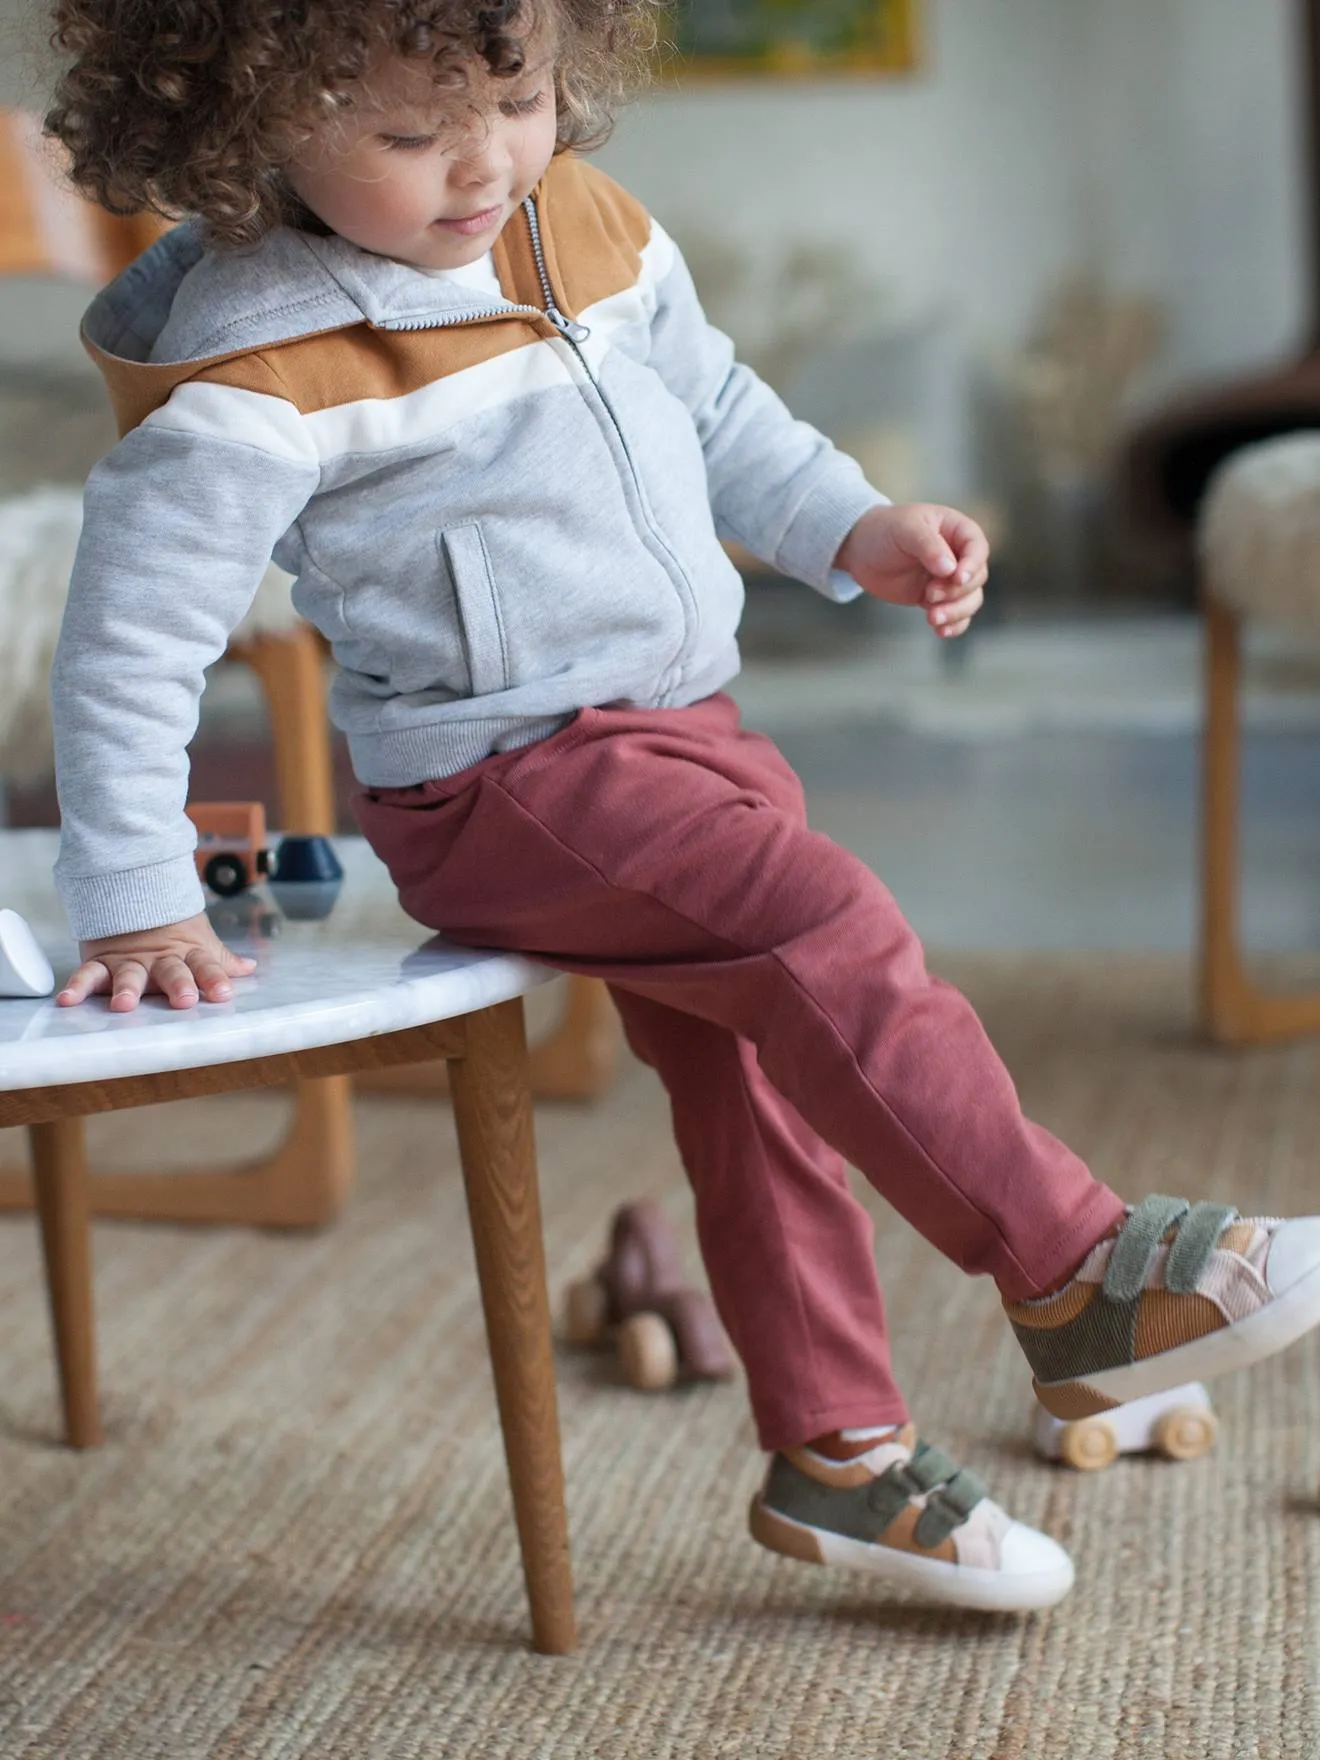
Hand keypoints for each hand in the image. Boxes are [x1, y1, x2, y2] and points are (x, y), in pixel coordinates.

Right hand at [57, 912, 256, 1011]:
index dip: (215, 978)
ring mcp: (129, 961)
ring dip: (127, 989)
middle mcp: (159, 960)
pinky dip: (77, 987)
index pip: (206, 965)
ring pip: (129, 975)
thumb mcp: (199, 941)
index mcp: (186, 954)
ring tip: (124, 1004)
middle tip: (184, 998)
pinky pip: (88, 974)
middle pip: (171, 971)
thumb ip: (220, 960)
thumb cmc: (171, 926)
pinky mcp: (101, 961)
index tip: (224, 993)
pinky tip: (68, 1000)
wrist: (131, 893)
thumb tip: (249, 968)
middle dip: (178, 985)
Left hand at [835, 503, 989, 638]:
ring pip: (970, 600)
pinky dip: (952, 625)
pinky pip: (956, 616)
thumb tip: (949, 569)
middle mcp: (958, 555)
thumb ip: (928, 546)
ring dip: (955, 613)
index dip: (972, 565)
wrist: (860, 551)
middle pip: (976, 579)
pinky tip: (940, 631)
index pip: (977, 548)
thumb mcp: (906, 529)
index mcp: (956, 530)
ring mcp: (948, 579)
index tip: (956, 578)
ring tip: (932, 618)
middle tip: (929, 594)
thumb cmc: (884, 530)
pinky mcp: (936, 598)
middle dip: (957, 592)